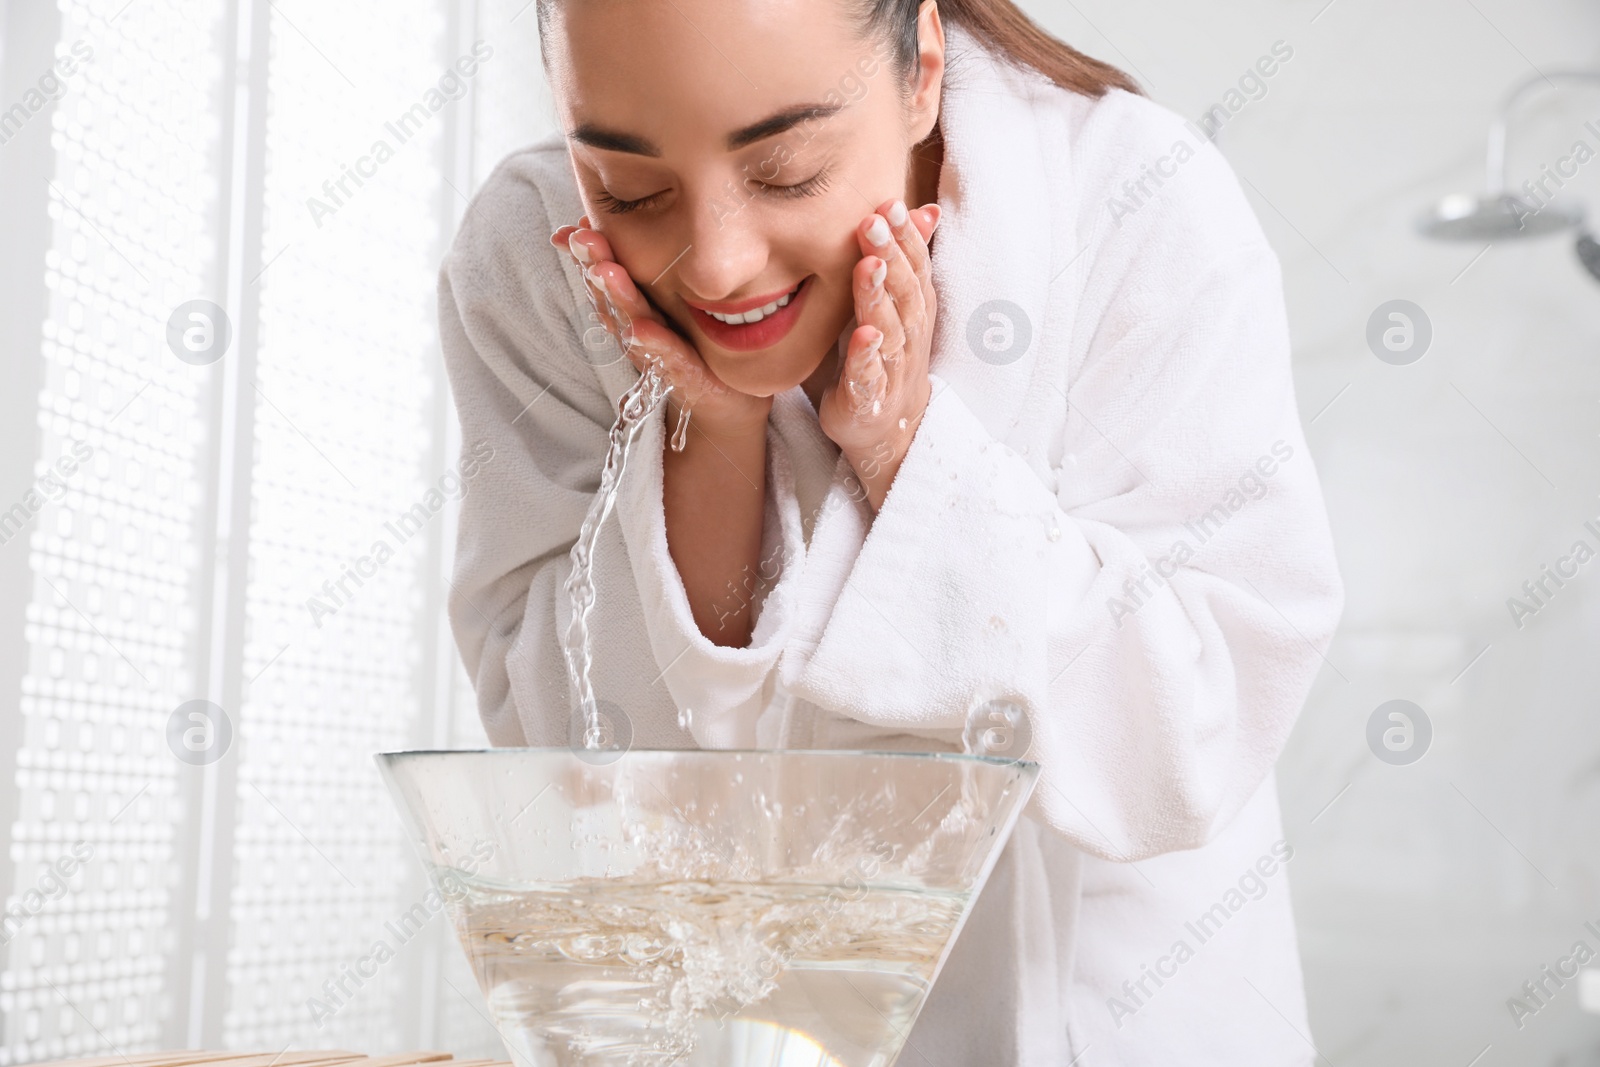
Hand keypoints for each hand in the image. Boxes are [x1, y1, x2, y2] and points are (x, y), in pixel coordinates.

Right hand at [550, 217, 771, 439]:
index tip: (569, 231)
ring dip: (618, 297)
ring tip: (607, 271)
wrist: (725, 394)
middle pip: (612, 293)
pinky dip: (654, 343)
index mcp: (634, 303)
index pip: (604, 272)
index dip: (585, 253)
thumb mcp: (666, 295)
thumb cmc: (694, 338)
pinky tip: (641, 329)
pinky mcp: (682, 372)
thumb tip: (594, 225)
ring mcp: (657, 350)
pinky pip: (667, 355)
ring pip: (632, 320)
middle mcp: (638, 326)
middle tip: (583, 239)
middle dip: (595, 266)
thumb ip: (638, 264)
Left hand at [817, 198, 940, 510]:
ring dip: (879, 297)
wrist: (889, 432)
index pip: (916, 269)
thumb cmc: (886, 361)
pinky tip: (863, 336)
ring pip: (890, 329)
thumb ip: (906, 261)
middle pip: (905, 292)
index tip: (891, 205)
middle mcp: (909, 338)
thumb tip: (927, 210)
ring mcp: (891, 370)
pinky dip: (867, 356)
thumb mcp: (897, 306)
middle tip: (873, 221)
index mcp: (915, 313)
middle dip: (892, 255)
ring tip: (868, 266)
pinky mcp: (868, 399)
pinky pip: (870, 376)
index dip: (907, 238)